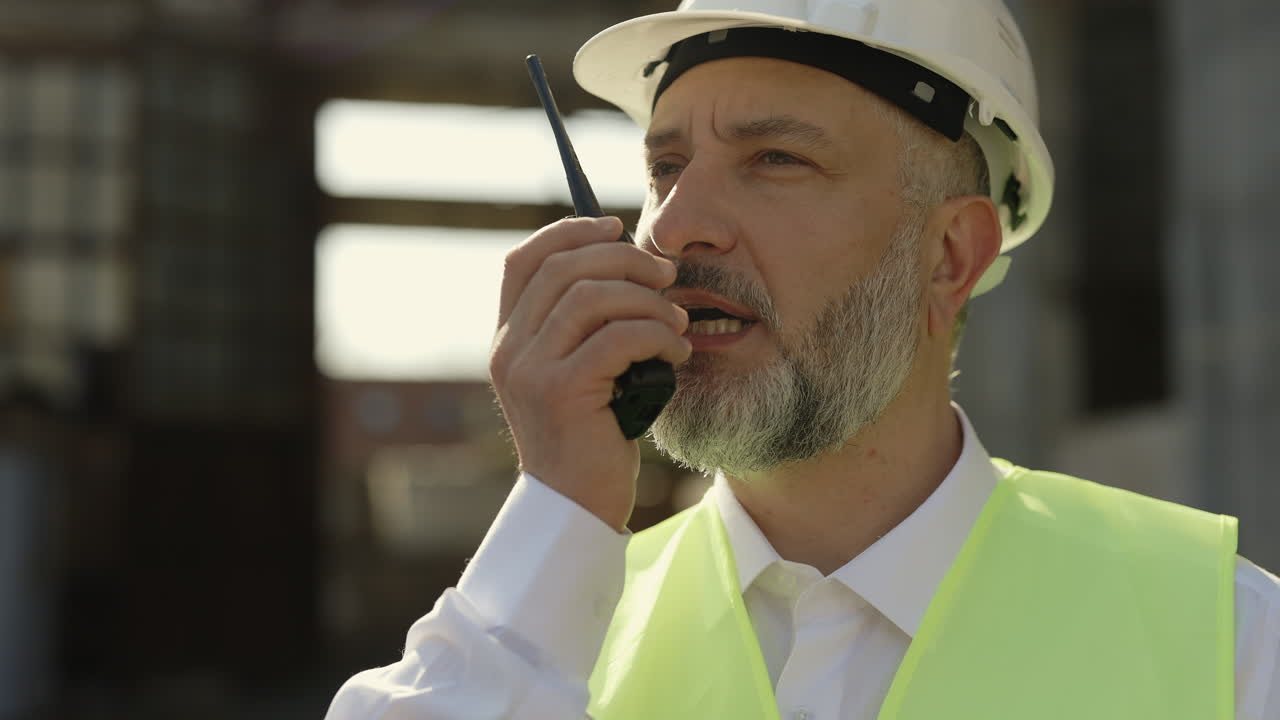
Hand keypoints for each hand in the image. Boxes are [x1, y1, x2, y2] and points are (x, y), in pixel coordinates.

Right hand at [489, 217, 690, 530]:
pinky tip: (676, 355)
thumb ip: (582, 327)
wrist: (576, 507)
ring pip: (591, 297)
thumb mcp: (576, 373)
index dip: (569, 231)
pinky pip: (617, 338)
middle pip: (564, 268)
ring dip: (647, 301)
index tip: (616, 227)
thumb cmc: (590, 436)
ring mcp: (531, 370)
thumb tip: (627, 263)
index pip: (524, 259)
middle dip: (624, 260)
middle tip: (667, 277)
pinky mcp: (562, 392)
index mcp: (508, 338)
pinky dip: (656, 337)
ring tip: (676, 325)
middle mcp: (510, 349)